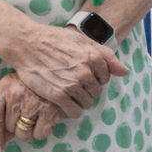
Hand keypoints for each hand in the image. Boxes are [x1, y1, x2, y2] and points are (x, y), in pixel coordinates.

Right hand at [0, 18, 126, 118]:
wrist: (27, 44)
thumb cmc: (54, 40)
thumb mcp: (83, 41)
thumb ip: (106, 56)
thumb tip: (124, 72)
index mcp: (94, 57)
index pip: (105, 78)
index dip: (95, 77)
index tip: (82, 73)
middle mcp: (85, 72)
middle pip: (96, 92)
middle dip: (87, 89)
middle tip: (72, 81)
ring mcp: (72, 84)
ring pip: (87, 103)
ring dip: (79, 100)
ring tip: (67, 90)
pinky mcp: (58, 95)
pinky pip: (75, 112)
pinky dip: (71, 110)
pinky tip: (64, 101)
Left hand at [0, 73, 61, 148]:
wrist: (58, 69)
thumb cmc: (32, 82)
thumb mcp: (13, 87)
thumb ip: (3, 110)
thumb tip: (3, 141)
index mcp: (5, 88)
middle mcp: (16, 95)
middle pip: (10, 128)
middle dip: (17, 126)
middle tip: (27, 114)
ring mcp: (33, 103)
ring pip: (24, 134)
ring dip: (30, 130)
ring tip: (37, 116)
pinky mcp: (49, 110)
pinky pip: (40, 134)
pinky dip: (43, 130)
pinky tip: (47, 117)